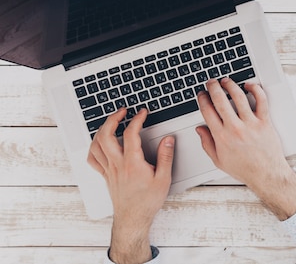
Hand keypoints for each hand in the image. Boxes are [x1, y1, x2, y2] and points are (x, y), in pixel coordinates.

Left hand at [87, 108, 174, 263]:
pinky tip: (99, 143)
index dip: (136, 119)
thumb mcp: (164, 179)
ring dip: (101, 130)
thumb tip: (168, 140)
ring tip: (110, 122)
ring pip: (96, 145)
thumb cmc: (147, 202)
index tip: (142, 112)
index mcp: (132, 163)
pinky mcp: (105, 176)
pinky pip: (93, 159)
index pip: (130, 134)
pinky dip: (93, 147)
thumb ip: (166, 157)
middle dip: (112, 118)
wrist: (133, 219)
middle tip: (122, 111)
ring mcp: (109, 170)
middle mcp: (117, 165)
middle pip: (106, 135)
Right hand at [196, 78, 295, 219]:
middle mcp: (235, 128)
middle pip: (220, 100)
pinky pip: (261, 100)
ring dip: (231, 85)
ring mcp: (250, 123)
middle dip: (213, 87)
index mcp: (221, 136)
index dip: (202, 99)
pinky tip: (249, 85)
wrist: (266, 174)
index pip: (207, 111)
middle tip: (211, 82)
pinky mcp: (264, 122)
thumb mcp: (219, 160)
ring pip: (239, 96)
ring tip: (227, 81)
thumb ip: (207, 143)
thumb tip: (200, 129)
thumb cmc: (244, 168)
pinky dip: (255, 89)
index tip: (202, 94)